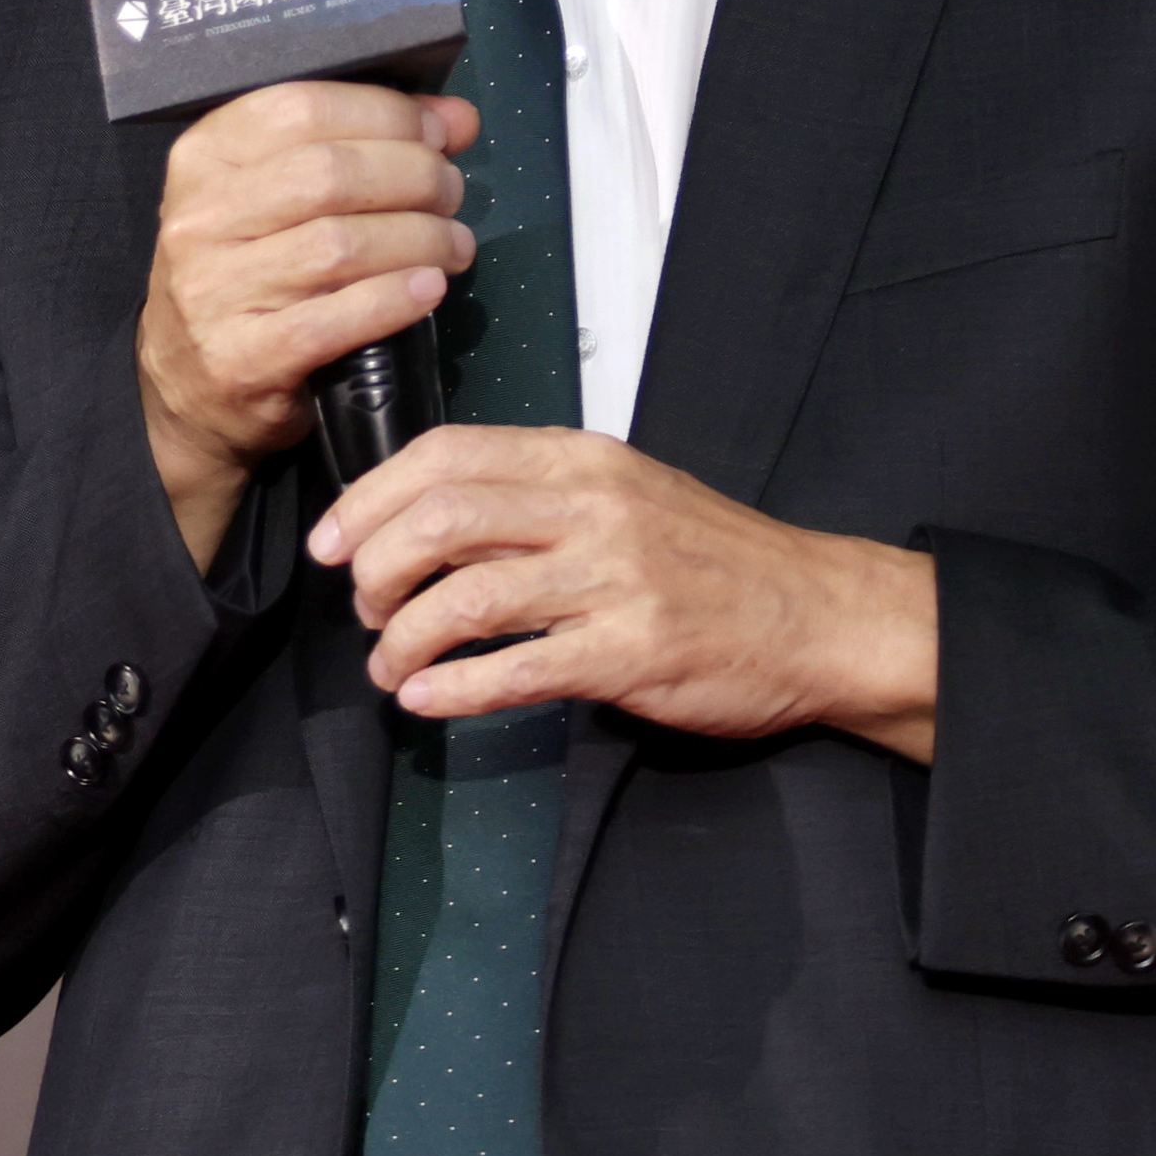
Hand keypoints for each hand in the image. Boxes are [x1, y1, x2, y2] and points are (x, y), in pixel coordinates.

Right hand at [139, 82, 477, 570]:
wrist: (187, 389)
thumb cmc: (244, 275)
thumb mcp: (276, 198)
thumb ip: (357, 145)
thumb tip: (456, 118)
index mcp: (203, 160)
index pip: (300, 108)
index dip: (385, 113)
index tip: (440, 132)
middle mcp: (198, 219)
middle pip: (329, 174)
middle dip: (414, 176)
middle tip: (450, 193)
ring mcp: (214, 292)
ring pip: (340, 246)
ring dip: (420, 239)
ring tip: (453, 246)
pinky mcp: (242, 359)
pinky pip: (336, 319)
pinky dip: (395, 299)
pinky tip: (428, 289)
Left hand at [311, 425, 938, 762]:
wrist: (820, 615)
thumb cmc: (715, 559)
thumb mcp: (624, 492)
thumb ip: (536, 495)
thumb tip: (427, 518)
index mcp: (581, 461)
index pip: (445, 455)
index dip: (370, 497)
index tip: (334, 540)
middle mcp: (592, 509)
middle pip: (438, 521)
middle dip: (375, 569)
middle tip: (364, 607)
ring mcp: (611, 580)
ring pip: (463, 599)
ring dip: (404, 639)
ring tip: (390, 665)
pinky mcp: (630, 653)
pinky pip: (513, 670)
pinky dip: (453, 689)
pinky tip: (428, 699)